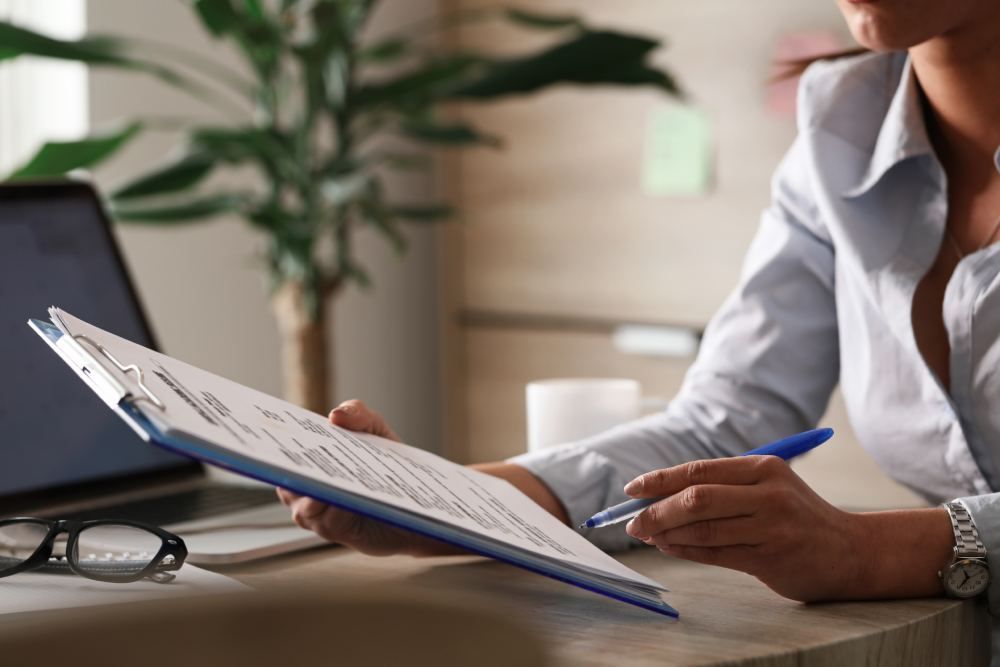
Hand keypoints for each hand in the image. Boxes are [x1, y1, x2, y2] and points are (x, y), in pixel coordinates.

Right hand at [276, 400, 459, 556]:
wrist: (421, 499)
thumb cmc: (390, 463)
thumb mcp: (376, 429)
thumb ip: (358, 414)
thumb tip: (335, 415)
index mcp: (314, 462)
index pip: (284, 453)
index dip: (273, 444)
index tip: (269, 432)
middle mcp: (309, 491)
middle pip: (286, 483)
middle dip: (286, 471)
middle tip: (291, 457)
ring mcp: (321, 515)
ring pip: (302, 507)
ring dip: (309, 494)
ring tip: (319, 480)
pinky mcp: (340, 531)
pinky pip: (327, 522)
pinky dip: (331, 510)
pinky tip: (339, 497)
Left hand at [622, 456, 948, 601]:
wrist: (852, 551)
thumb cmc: (799, 516)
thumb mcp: (769, 486)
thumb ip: (725, 486)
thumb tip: (663, 493)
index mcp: (763, 468)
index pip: (699, 469)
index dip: (660, 479)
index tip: (632, 489)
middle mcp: (767, 494)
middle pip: (696, 498)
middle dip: (656, 509)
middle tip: (631, 522)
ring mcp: (770, 527)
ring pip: (702, 528)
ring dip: (667, 533)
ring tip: (647, 535)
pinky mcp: (770, 558)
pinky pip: (715, 553)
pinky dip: (686, 551)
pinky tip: (669, 548)